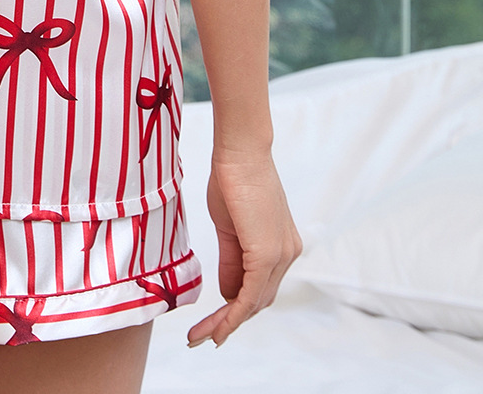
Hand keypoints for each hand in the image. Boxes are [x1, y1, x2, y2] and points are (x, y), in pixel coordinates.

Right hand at [187, 148, 302, 347]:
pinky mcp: (267, 254)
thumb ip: (232, 261)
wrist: (240, 152)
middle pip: (258, 302)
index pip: (259, 289)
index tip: (214, 323)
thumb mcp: (229, 227)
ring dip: (227, 322)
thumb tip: (228, 293)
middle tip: (201, 336)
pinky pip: (251, 295)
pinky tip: (217, 326)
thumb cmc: (232, 179)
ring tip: (200, 335)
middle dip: (229, 322)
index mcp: (281, 247)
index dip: (236, 309)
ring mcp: (281, 256)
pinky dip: (233, 314)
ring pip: (254, 303)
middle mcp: (287, 255)